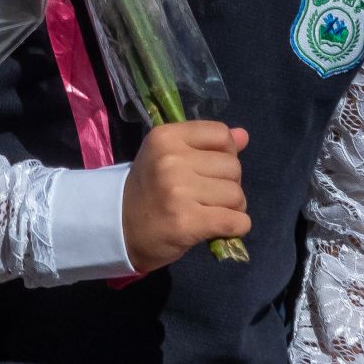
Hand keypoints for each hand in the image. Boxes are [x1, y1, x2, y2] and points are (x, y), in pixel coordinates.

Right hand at [121, 121, 251, 273]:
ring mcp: (178, 191)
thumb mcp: (169, 156)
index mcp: (166, 137)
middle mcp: (171, 159)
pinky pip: (235, 221)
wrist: (121, 228)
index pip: (221, 134)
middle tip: (208, 196)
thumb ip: (206, 144)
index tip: (211, 168)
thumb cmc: (149, 190)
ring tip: (211, 211)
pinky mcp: (187, 221)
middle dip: (229, 184)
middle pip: (233, 167)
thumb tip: (243, 135)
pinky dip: (237, 227)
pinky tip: (223, 228)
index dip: (226, 153)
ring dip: (232, 208)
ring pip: (236, 195)